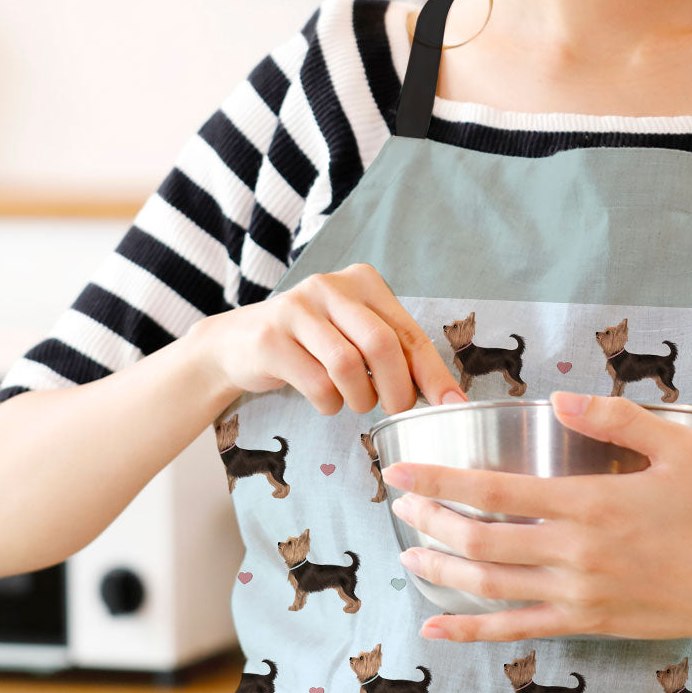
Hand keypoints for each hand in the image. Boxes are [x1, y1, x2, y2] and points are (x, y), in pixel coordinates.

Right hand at [188, 263, 467, 415]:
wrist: (238, 343)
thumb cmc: (312, 344)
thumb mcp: (355, 335)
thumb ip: (396, 352)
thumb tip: (448, 395)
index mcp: (362, 282)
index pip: (409, 332)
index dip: (434, 373)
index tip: (454, 405)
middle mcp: (330, 287)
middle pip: (382, 345)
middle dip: (397, 390)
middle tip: (396, 411)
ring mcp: (297, 309)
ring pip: (348, 366)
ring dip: (360, 399)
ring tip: (356, 403)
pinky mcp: (271, 338)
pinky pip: (317, 384)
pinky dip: (330, 404)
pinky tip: (326, 401)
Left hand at [382, 390, 691, 645]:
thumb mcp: (682, 447)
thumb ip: (618, 418)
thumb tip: (559, 399)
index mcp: (591, 504)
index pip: (495, 491)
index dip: (439, 480)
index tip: (399, 471)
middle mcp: (574, 553)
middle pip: (479, 540)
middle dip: (429, 521)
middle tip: (399, 504)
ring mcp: (576, 595)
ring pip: (488, 586)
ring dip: (440, 570)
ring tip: (408, 554)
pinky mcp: (585, 623)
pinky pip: (515, 630)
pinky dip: (471, 632)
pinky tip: (437, 630)